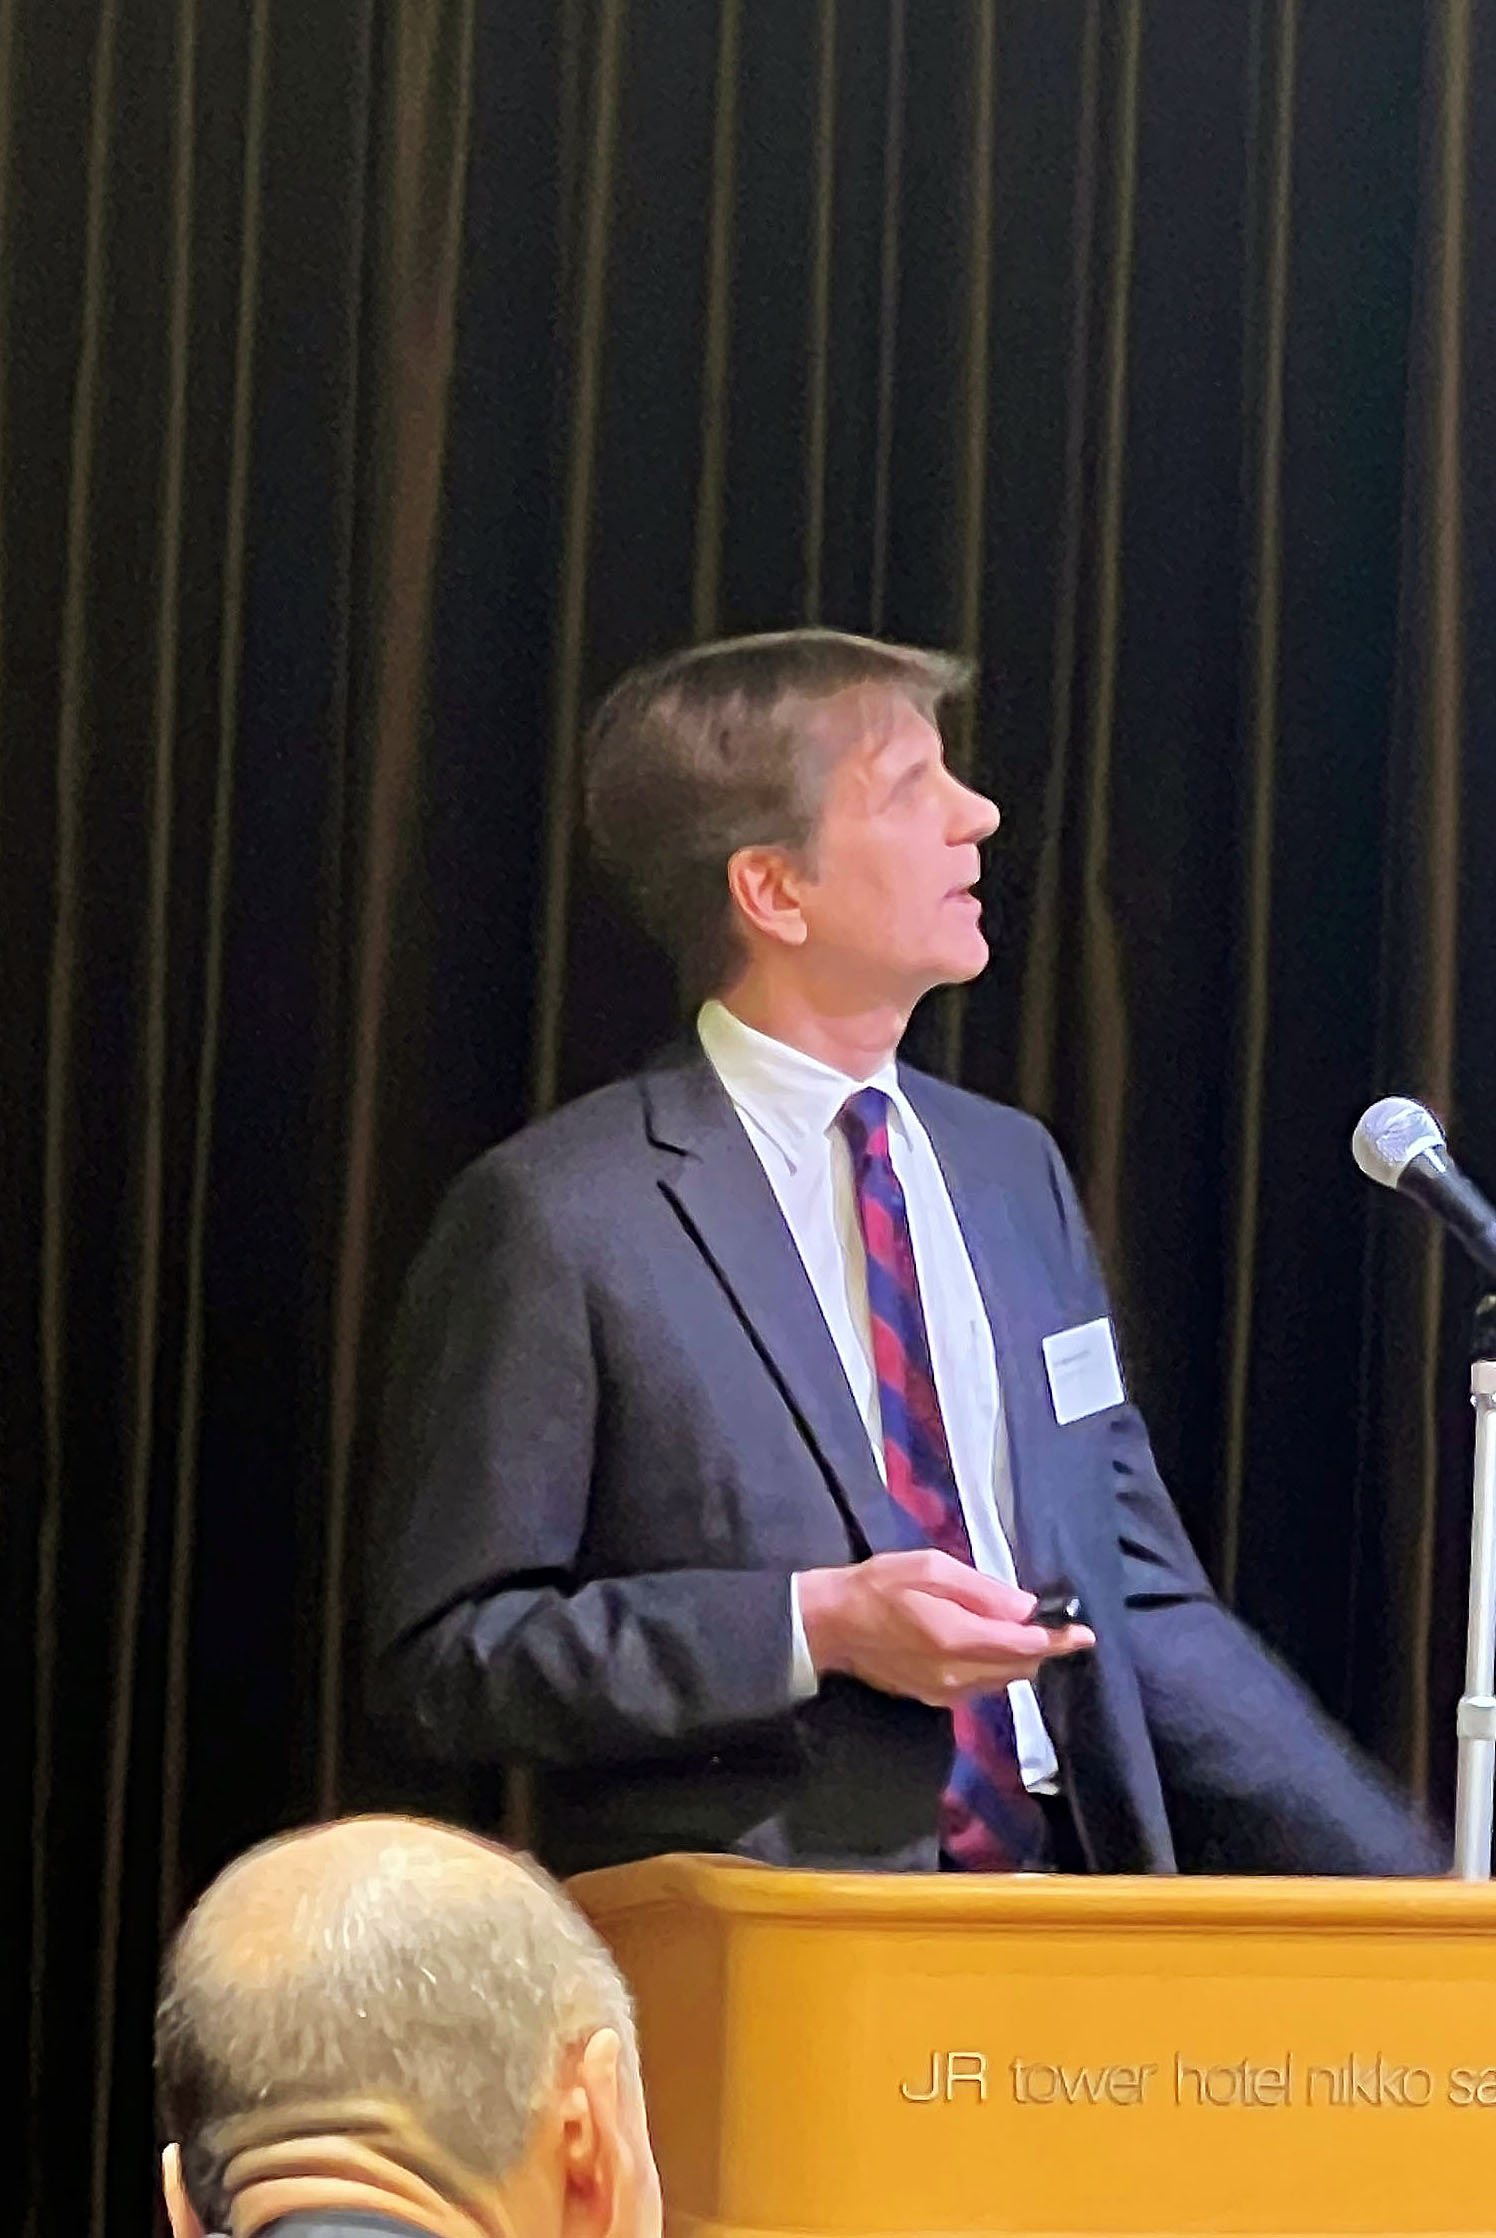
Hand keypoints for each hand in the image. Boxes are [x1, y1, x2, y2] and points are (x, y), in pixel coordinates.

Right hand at [796, 1550, 1094, 1707]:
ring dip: (1018, 1659)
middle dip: (1040, 1648)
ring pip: (1002, 1681)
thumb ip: (981, 1589)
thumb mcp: (930, 1568)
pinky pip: (981, 1687)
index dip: (1058, 1641)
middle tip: (1048, 1622)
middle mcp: (956, 1676)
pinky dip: (995, 1668)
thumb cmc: (878, 1586)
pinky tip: (988, 1645)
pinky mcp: (934, 1699)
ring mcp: (944, 1693)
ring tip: (1018, 1630)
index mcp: (956, 1639)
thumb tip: (1025, 1608)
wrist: (831, 1625)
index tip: (1085, 1634)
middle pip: (1019, 1669)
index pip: (1023, 1647)